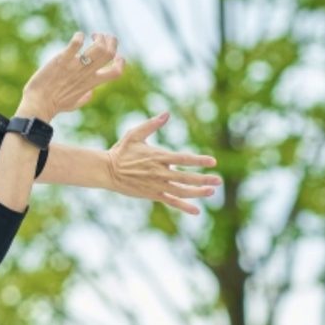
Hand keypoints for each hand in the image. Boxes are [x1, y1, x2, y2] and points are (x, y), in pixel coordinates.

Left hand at [19, 32, 124, 120]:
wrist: (38, 104)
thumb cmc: (54, 104)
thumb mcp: (74, 104)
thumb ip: (85, 98)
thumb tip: (91, 93)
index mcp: (92, 83)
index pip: (117, 71)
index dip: (120, 61)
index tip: (114, 55)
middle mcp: (86, 73)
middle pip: (110, 53)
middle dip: (110, 41)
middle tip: (99, 38)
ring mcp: (75, 66)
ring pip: (98, 48)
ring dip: (99, 37)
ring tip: (91, 35)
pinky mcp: (62, 60)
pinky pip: (75, 45)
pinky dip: (79, 37)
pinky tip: (78, 36)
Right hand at [105, 111, 221, 214]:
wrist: (106, 170)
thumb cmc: (121, 151)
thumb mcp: (134, 134)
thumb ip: (151, 125)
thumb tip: (166, 114)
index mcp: (157, 157)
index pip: (183, 159)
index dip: (198, 161)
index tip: (212, 161)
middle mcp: (159, 172)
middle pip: (186, 177)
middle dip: (203, 179)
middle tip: (218, 180)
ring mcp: (156, 185)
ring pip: (181, 191)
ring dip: (197, 192)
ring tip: (211, 191)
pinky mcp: (152, 195)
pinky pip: (171, 202)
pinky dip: (184, 206)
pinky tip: (196, 210)